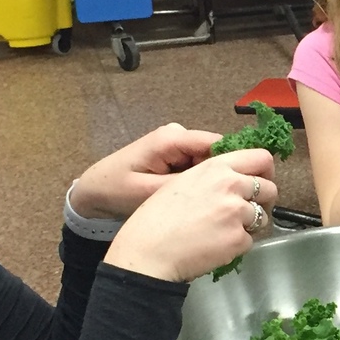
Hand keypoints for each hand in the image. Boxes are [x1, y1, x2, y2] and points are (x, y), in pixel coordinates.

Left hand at [70, 123, 221, 220]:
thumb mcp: (150, 192)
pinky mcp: (173, 155)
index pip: (218, 145)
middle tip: (232, 203)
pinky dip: (201, 182)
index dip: (236, 164)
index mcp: (171, 138)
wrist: (93, 191)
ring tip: (215, 204)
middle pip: (216, 153)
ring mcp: (175, 144)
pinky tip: (201, 200)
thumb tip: (220, 188)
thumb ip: (185, 186)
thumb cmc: (116, 190)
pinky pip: (197, 166)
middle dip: (224, 176)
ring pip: (209, 161)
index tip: (246, 189)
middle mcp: (177, 135)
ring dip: (212, 181)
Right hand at [104, 149, 278, 283]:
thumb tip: (235, 178)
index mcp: (216, 167)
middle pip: (269, 188)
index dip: (265, 170)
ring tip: (223, 231)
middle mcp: (232, 186)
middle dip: (262, 201)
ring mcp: (237, 213)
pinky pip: (250, 241)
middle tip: (246, 211)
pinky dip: (237, 246)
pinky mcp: (238, 239)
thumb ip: (212, 176)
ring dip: (249, 225)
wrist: (148, 251)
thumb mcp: (182, 181)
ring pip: (262, 217)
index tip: (261, 179)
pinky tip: (216, 246)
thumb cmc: (156, 219)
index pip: (261, 157)